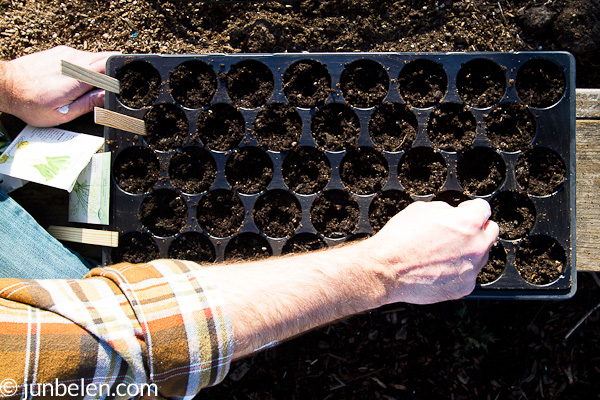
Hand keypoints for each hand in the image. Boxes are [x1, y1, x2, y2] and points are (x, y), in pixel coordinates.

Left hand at [0, 46, 118, 126]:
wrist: (5, 86)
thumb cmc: (29, 102)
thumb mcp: (63, 114)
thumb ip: (89, 105)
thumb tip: (108, 98)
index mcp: (78, 77)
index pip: (111, 66)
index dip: (120, 76)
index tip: (120, 88)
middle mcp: (74, 61)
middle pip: (107, 58)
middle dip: (112, 73)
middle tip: (106, 90)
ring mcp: (67, 53)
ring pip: (95, 56)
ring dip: (99, 70)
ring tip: (87, 87)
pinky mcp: (60, 52)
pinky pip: (82, 56)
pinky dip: (87, 66)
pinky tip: (77, 80)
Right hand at [364, 198, 498, 304]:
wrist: (385, 270)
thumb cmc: (400, 239)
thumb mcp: (422, 209)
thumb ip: (446, 210)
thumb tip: (453, 214)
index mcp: (469, 222)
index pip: (484, 208)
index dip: (470, 208)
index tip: (464, 212)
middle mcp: (476, 246)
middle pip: (491, 231)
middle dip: (477, 229)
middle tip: (457, 231)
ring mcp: (472, 269)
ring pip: (480, 255)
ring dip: (468, 251)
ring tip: (442, 252)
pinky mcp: (464, 287)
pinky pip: (468, 274)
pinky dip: (458, 271)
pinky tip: (439, 267)